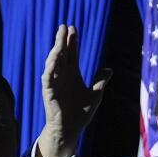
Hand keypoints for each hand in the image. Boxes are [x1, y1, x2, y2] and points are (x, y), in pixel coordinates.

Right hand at [36, 24, 111, 156]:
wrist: (71, 129)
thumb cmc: (80, 113)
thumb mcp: (95, 94)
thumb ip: (100, 81)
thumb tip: (109, 69)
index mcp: (72, 74)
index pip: (71, 54)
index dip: (72, 41)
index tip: (73, 28)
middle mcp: (62, 76)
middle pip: (61, 54)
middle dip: (62, 41)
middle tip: (64, 26)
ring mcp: (54, 83)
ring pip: (53, 63)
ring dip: (55, 51)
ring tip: (60, 39)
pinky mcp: (49, 92)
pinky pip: (47, 77)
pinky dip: (50, 68)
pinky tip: (54, 58)